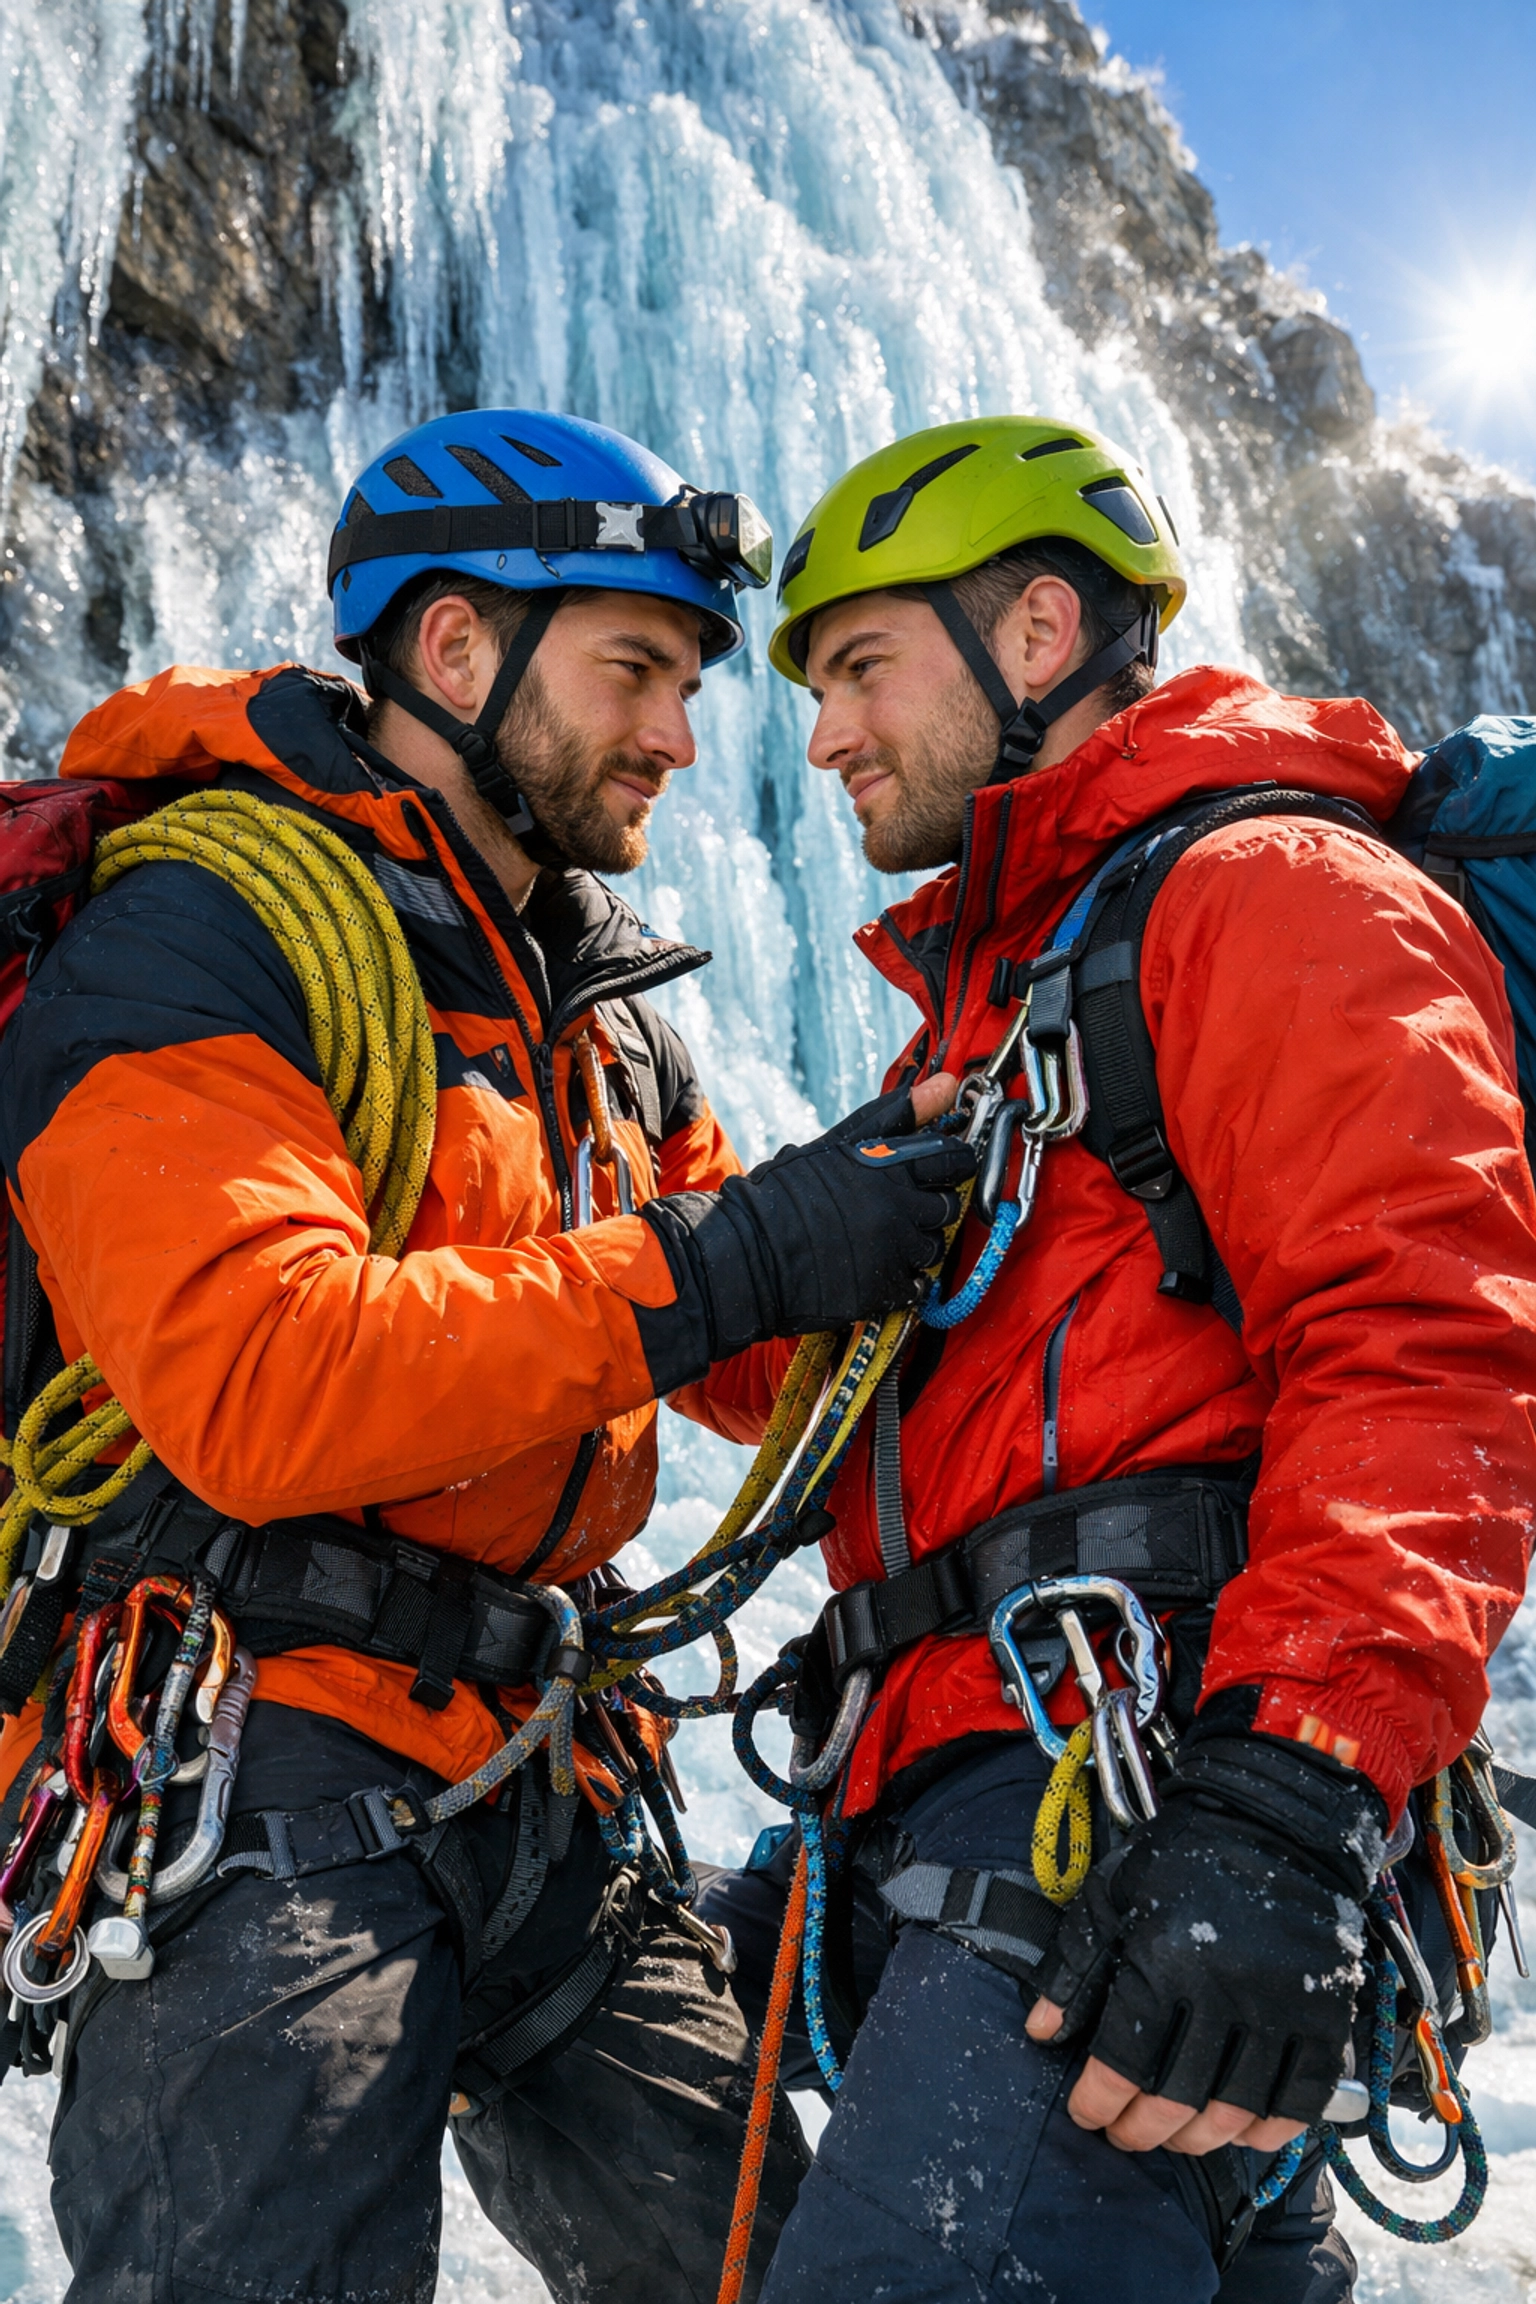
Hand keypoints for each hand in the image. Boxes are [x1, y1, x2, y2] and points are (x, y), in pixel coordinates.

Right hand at [637, 1077, 974, 1381]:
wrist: (746, 1255)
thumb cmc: (784, 1193)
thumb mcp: (838, 1143)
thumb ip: (899, 1115)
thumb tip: (947, 1082)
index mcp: (888, 1166)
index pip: (953, 1160)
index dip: (951, 1164)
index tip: (940, 1170)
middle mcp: (898, 1208)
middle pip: (948, 1207)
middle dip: (930, 1208)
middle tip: (897, 1209)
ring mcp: (892, 1252)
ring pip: (933, 1248)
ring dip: (915, 1245)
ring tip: (877, 1240)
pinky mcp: (882, 1290)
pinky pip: (916, 1286)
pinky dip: (901, 1280)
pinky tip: (871, 1268)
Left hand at [1023, 1728, 1383, 2151]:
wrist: (1272, 1822)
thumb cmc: (1179, 1858)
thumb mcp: (1111, 1896)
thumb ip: (1073, 1966)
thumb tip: (1039, 2032)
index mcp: (1164, 1959)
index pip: (1124, 2059)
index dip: (1099, 2100)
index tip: (1086, 2114)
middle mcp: (1224, 1990)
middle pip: (1178, 2096)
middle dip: (1142, 2129)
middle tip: (1125, 2135)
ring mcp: (1280, 2007)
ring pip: (1235, 2108)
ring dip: (1199, 2138)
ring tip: (1175, 2137)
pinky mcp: (1326, 2015)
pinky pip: (1299, 2098)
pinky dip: (1268, 2129)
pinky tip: (1240, 2131)